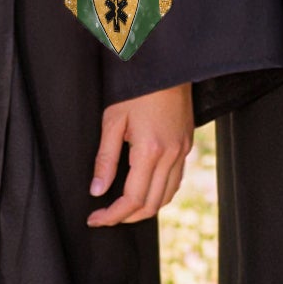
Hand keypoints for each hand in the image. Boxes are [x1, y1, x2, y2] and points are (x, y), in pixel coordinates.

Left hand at [87, 81, 193, 226]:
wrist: (167, 65)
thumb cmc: (137, 88)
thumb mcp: (113, 120)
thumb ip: (106, 159)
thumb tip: (97, 190)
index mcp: (150, 151)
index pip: (132, 199)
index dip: (112, 216)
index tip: (95, 218)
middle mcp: (171, 155)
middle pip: (151, 204)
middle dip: (127, 217)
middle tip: (105, 216)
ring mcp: (182, 150)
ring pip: (167, 195)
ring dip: (145, 208)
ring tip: (123, 208)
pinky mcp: (187, 143)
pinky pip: (176, 180)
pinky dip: (160, 193)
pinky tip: (145, 189)